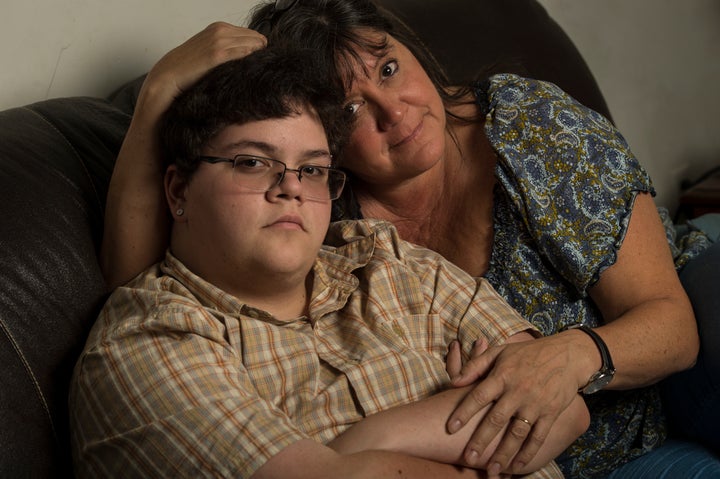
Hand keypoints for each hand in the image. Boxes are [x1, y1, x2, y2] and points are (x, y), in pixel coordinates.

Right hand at [140, 22, 266, 115]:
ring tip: (258, 70)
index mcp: (219, 27)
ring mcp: (218, 41)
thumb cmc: (190, 66)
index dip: (258, 47)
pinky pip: (242, 53)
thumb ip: (227, 47)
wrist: (169, 74)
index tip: (260, 60)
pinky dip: (250, 59)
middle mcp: (220, 30)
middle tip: (262, 66)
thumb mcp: (209, 49)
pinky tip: (252, 68)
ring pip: (252, 45)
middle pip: (255, 38)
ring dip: (258, 57)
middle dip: (261, 51)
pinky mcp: (216, 54)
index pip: (251, 33)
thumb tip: (250, 54)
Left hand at [446, 332, 587, 473]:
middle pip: (496, 420)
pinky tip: (517, 466)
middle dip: (481, 440)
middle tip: (468, 458)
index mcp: (502, 375)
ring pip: (517, 433)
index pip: (478, 396)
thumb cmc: (528, 353)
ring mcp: (535, 403)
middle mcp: (517, 391)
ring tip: (492, 470)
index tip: (450, 428)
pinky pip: (538, 436)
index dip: (463, 412)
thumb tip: (453, 381)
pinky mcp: (551, 413)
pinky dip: (528, 453)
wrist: (567, 355)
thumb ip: (475, 365)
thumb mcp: (500, 351)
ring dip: (504, 453)